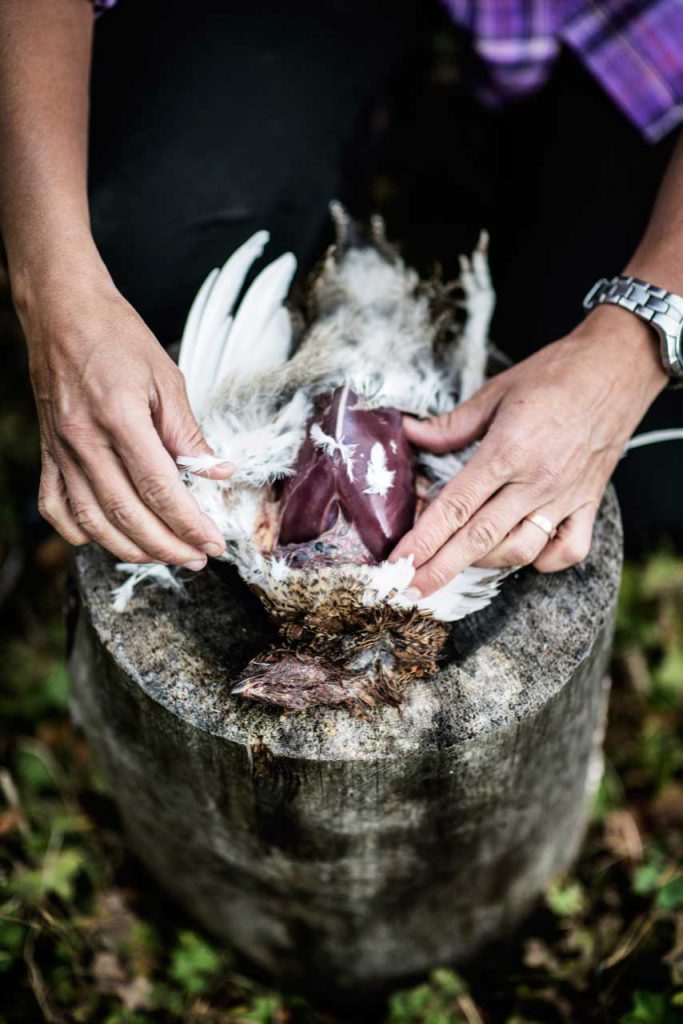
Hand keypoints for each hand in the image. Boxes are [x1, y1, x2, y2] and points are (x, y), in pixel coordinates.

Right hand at [19, 266, 231, 566]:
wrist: (62, 310)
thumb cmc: (118, 337)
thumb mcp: (166, 378)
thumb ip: (189, 432)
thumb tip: (219, 473)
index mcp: (119, 416)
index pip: (159, 488)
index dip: (189, 523)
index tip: (214, 543)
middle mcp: (84, 439)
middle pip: (127, 514)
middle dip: (167, 546)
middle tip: (197, 559)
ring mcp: (60, 450)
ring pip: (92, 520)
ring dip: (131, 548)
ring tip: (164, 556)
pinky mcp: (47, 452)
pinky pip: (56, 507)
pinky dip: (80, 532)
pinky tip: (106, 539)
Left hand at [391, 305, 667, 595]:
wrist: (617, 367)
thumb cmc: (555, 375)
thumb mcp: (495, 393)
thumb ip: (451, 425)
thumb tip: (410, 435)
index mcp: (508, 452)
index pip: (455, 507)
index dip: (423, 539)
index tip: (399, 562)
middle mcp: (537, 481)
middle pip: (480, 539)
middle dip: (440, 568)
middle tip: (410, 588)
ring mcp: (566, 497)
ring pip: (520, 550)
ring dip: (484, 562)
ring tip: (456, 560)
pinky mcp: (590, 503)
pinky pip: (568, 550)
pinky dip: (543, 561)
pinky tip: (521, 554)